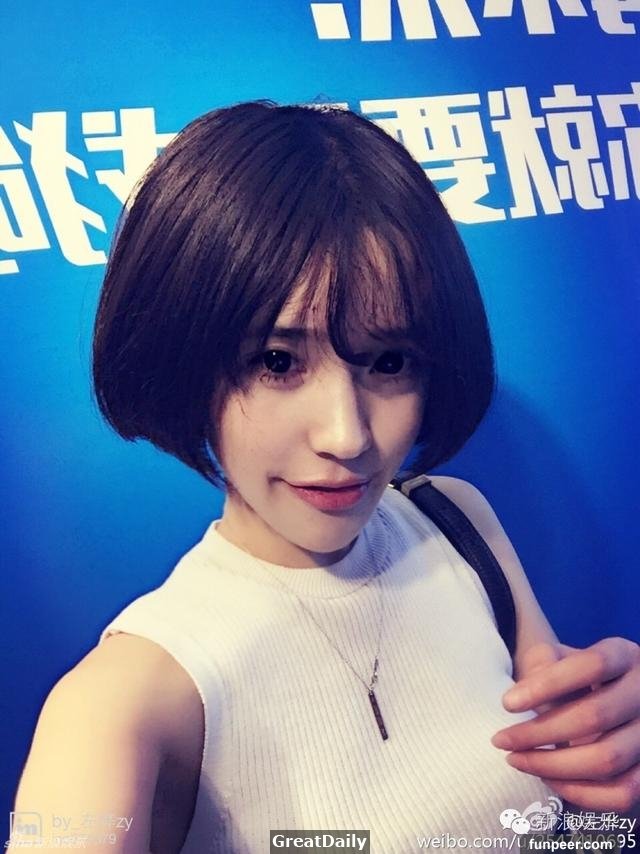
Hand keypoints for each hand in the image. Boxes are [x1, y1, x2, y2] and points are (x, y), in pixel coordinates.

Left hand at [491, 638, 639, 815]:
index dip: (548, 684)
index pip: (592, 665)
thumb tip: (525, 693)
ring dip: (553, 765)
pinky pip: (622, 793)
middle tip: (501, 740)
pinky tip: (547, 778)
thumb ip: (543, 663)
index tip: (507, 703)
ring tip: (516, 759)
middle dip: (539, 733)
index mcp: (624, 655)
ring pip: (607, 759)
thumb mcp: (560, 656)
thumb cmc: (573, 676)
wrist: (609, 698)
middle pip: (595, 716)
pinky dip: (580, 792)